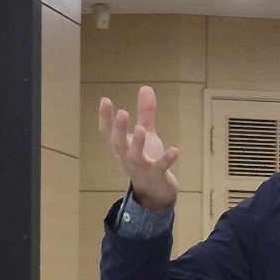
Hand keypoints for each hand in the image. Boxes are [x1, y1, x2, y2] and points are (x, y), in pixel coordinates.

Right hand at [98, 85, 180, 212]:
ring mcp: (141, 168)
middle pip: (118, 144)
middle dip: (119, 129)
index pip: (108, 132)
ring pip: (135, 157)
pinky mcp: (156, 176)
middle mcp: (127, 157)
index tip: (105, 100)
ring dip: (137, 143)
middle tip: (122, 112)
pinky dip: (167, 159)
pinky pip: (160, 168)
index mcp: (122, 147)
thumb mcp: (146, 134)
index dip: (105, 117)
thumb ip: (145, 113)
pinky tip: (175, 150)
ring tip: (140, 129)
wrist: (155, 192)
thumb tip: (146, 87)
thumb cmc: (146, 160)